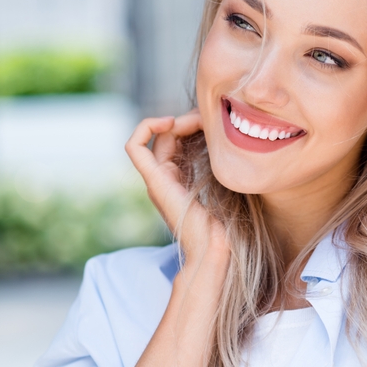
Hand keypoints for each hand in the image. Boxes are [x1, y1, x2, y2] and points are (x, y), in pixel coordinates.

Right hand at [125, 111, 230, 269]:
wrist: (216, 247)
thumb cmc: (227, 221)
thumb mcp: (226, 184)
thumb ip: (221, 165)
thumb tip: (232, 142)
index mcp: (178, 177)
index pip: (177, 138)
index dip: (192, 124)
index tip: (215, 123)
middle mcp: (163, 177)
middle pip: (168, 135)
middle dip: (188, 120)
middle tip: (211, 119)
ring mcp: (156, 179)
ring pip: (155, 136)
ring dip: (176, 120)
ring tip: (200, 121)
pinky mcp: (154, 181)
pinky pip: (135, 147)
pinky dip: (146, 128)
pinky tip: (170, 122)